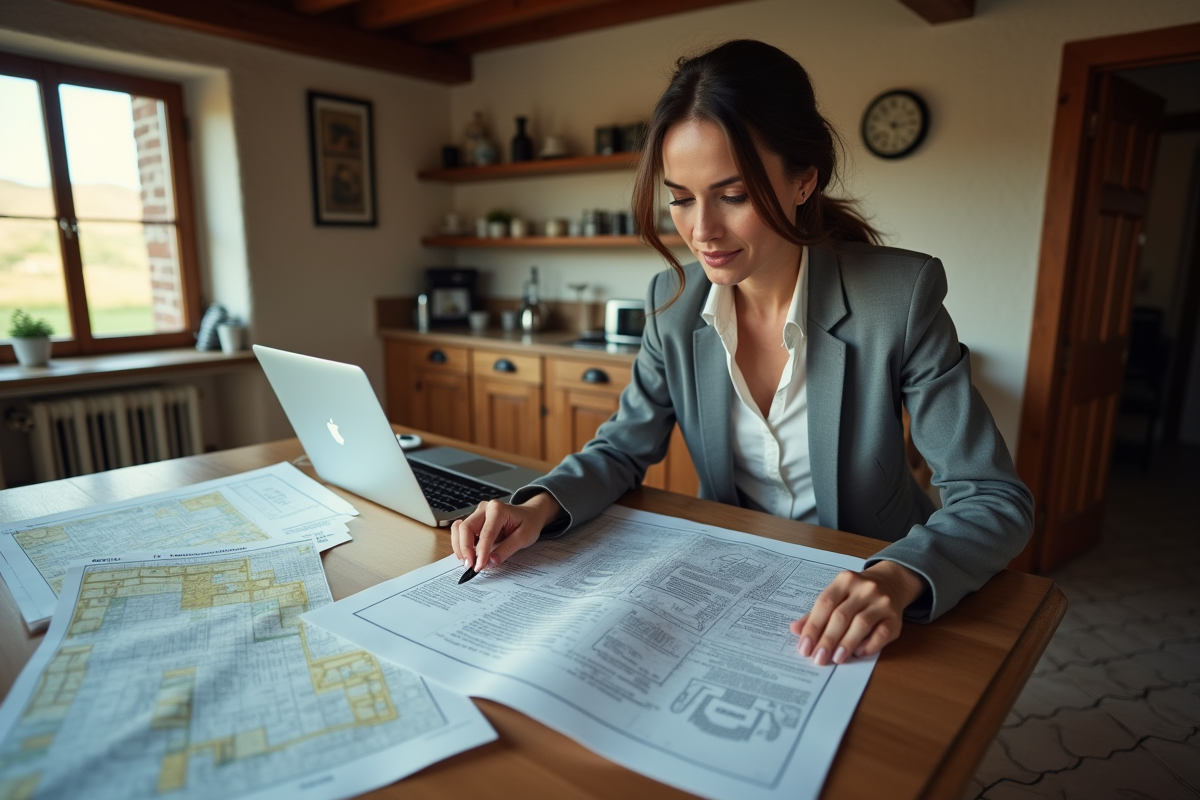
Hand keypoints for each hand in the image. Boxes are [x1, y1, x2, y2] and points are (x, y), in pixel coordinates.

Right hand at [450, 491, 563, 572]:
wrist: (530, 514)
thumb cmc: (528, 523)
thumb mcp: (524, 537)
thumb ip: (507, 549)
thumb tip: (491, 561)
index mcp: (498, 509)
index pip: (486, 533)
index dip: (481, 552)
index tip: (479, 566)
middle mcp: (485, 508)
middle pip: (465, 528)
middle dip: (465, 549)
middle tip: (470, 566)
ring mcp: (477, 513)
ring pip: (459, 529)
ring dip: (460, 547)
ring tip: (467, 562)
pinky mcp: (474, 520)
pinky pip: (460, 530)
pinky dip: (460, 543)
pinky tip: (467, 555)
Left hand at [789, 561, 924, 665]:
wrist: (891, 583)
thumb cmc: (857, 594)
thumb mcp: (836, 595)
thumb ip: (816, 613)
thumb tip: (795, 629)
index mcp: (845, 581)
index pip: (825, 604)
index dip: (812, 627)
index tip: (804, 647)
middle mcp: (864, 588)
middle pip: (841, 616)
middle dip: (827, 640)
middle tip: (817, 658)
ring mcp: (882, 602)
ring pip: (861, 624)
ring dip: (846, 644)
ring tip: (835, 659)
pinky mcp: (896, 618)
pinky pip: (881, 634)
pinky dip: (868, 645)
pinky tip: (857, 653)